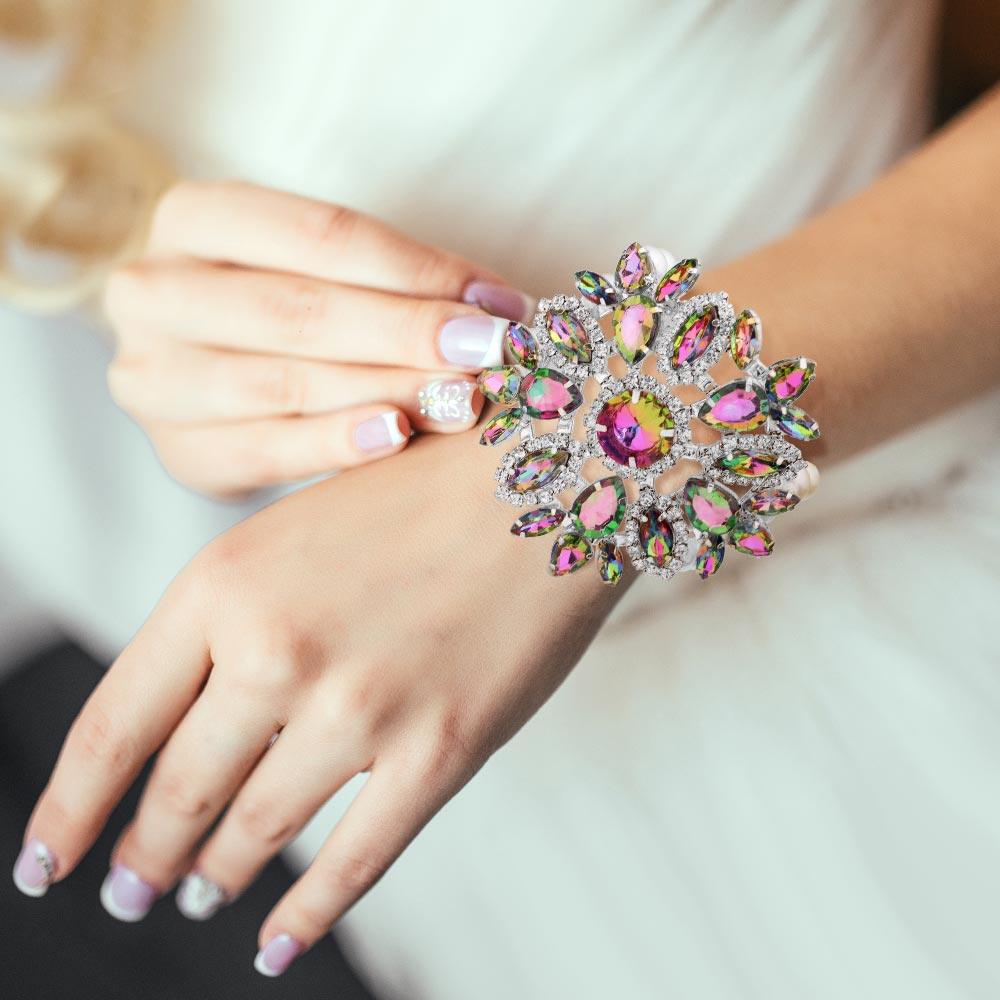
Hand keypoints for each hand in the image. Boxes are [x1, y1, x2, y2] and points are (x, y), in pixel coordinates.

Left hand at [16, 429, 619, 973]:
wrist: (547, 472)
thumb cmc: (417, 491)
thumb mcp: (292, 530)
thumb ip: (232, 620)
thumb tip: (185, 724)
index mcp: (224, 583)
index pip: (115, 724)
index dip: (69, 809)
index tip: (46, 861)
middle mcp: (277, 650)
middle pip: (180, 790)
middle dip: (145, 853)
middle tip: (132, 887)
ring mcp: (360, 708)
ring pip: (258, 832)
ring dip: (217, 879)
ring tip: (199, 896)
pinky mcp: (439, 749)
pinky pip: (354, 860)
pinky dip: (307, 914)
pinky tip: (277, 944)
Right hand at [104, 180, 532, 495]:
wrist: (207, 371)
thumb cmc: (286, 304)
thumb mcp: (322, 268)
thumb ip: (396, 283)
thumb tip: (506, 311)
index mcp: (194, 217)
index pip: (321, 235)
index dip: (418, 270)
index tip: (500, 303)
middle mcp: (155, 290)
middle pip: (300, 311)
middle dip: (408, 333)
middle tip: (491, 354)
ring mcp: (155, 375)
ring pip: (283, 383)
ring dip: (387, 391)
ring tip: (462, 399)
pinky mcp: (179, 449)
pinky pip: (265, 450)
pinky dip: (335, 444)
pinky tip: (395, 438)